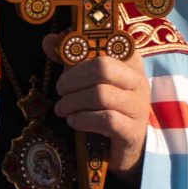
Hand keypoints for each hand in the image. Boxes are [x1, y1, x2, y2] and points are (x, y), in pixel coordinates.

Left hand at [44, 37, 150, 172]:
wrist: (125, 148)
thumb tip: (49, 41)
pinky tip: (74, 121)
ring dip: (73, 102)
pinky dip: (83, 120)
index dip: (83, 46)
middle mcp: (138, 82)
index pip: (109, 43)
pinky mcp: (132, 131)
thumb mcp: (89, 81)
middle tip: (60, 90)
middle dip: (72, 78)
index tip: (64, 55)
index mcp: (129, 63)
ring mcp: (138, 107)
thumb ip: (71, 60)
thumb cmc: (105, 107)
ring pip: (101, 95)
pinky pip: (106, 120)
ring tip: (63, 108)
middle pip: (102, 68)